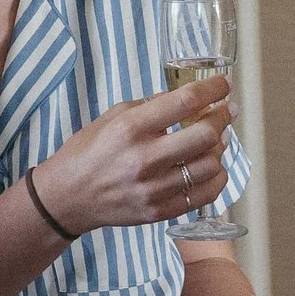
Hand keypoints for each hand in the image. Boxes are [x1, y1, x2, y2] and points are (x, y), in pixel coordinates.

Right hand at [36, 79, 232, 235]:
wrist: (67, 197)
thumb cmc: (88, 152)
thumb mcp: (112, 116)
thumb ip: (150, 106)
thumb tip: (188, 98)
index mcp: (130, 128)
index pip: (185, 101)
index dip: (213, 89)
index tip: (223, 84)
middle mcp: (144, 158)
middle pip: (205, 134)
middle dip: (223, 118)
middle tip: (227, 112)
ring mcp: (154, 188)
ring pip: (211, 165)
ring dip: (220, 148)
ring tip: (216, 140)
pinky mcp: (160, 211)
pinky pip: (205, 195)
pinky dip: (216, 178)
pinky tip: (211, 167)